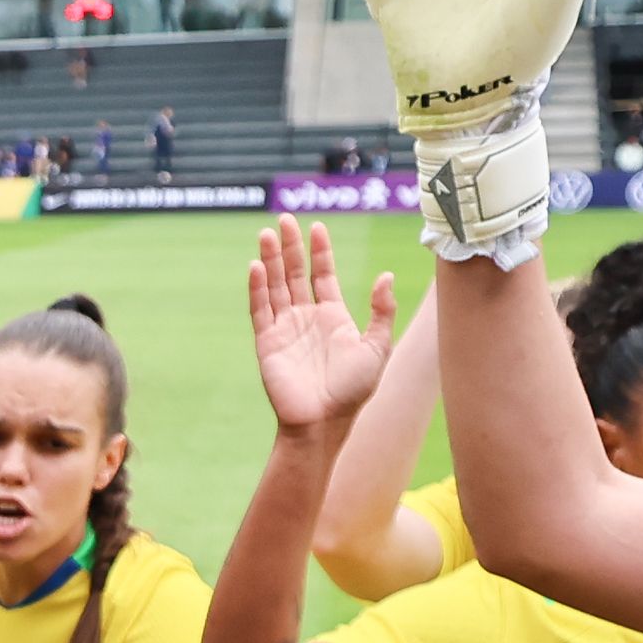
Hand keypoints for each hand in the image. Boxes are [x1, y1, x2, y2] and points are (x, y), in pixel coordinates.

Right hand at [245, 214, 399, 439]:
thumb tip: (385, 276)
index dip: (320, 251)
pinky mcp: (267, 341)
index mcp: (332, 316)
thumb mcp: (377, 347)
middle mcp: (306, 317)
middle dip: (290, 247)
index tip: (317, 227)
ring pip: (275, 285)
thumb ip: (381, 311)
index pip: (322, 274)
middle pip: (294, 273)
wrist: (324, 422)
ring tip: (268, 233)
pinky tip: (256, 266)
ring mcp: (285, 328)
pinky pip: (260, 309)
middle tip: (285, 220)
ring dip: (271, 260)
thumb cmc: (353, 390)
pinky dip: (257, 288)